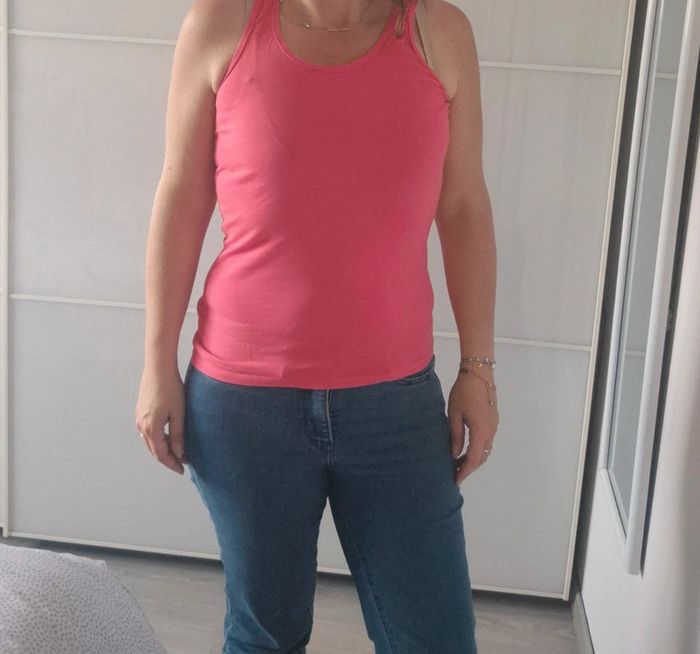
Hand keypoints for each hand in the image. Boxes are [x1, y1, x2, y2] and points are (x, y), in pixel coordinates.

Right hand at [134, 365, 186, 474]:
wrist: (158, 368)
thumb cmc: (171, 388)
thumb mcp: (179, 413)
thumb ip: (178, 435)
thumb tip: (179, 454)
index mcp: (151, 428)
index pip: (161, 453)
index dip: (172, 463)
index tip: (182, 470)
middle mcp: (141, 425)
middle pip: (154, 449)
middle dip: (167, 458)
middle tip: (181, 463)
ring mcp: (138, 418)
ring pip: (150, 441)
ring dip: (162, 448)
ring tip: (177, 452)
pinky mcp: (140, 411)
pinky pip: (147, 432)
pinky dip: (157, 439)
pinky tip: (168, 437)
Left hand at [447, 368, 498, 484]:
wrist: (479, 373)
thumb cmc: (463, 392)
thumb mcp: (454, 414)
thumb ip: (455, 436)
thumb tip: (454, 454)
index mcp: (481, 432)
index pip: (473, 459)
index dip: (464, 472)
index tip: (455, 481)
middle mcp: (491, 431)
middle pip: (482, 457)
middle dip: (469, 468)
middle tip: (455, 474)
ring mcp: (494, 426)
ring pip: (486, 450)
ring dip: (474, 459)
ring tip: (458, 463)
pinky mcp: (493, 420)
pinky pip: (487, 441)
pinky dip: (477, 449)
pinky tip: (466, 448)